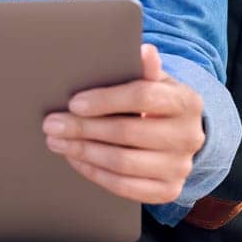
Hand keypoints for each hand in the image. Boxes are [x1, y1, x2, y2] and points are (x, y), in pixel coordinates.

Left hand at [41, 43, 204, 203]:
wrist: (180, 136)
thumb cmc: (157, 102)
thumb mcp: (155, 81)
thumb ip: (146, 69)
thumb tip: (144, 50)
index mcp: (186, 102)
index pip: (143, 97)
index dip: (105, 100)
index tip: (74, 103)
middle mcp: (188, 137)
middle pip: (127, 133)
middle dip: (84, 128)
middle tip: (52, 124)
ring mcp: (180, 167)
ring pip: (123, 163)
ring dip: (84, 152)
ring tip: (57, 142)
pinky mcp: (168, 190)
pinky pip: (125, 187)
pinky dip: (95, 173)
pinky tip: (75, 159)